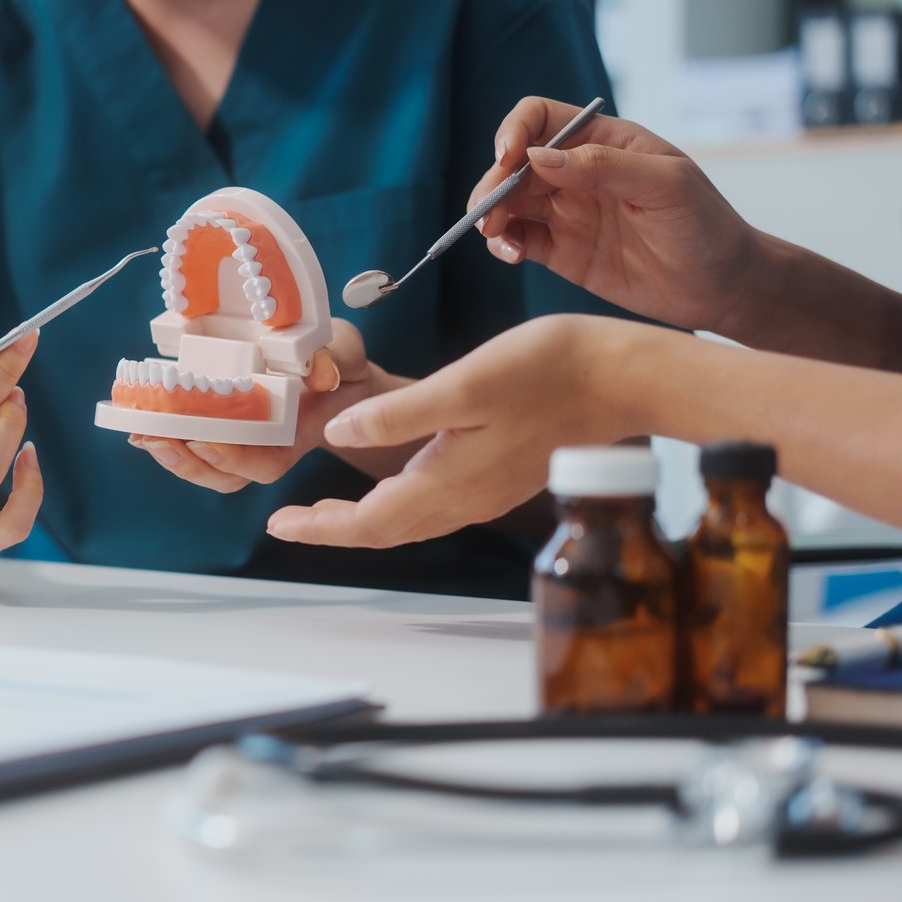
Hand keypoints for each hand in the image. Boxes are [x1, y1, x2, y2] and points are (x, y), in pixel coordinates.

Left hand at [130, 320, 378, 491]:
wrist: (334, 368)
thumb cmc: (339, 362)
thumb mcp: (345, 352)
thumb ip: (336, 360)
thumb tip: (321, 372)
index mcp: (297, 434)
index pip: (265, 464)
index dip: (234, 459)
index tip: (204, 442)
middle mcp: (267, 445)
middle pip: (225, 475)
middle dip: (187, 463)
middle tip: (155, 438)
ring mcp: (244, 440)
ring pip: (205, 466)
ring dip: (170, 454)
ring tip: (141, 433)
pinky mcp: (223, 425)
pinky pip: (193, 442)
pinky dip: (167, 436)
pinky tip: (140, 422)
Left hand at [266, 315, 643, 547]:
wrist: (625, 380)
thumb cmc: (550, 371)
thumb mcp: (465, 385)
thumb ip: (398, 416)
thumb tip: (338, 436)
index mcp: (447, 482)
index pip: (368, 523)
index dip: (318, 528)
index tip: (276, 525)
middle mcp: (464, 499)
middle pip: (385, 530)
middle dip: (334, 528)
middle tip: (290, 521)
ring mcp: (486, 491)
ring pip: (410, 521)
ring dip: (365, 518)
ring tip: (326, 509)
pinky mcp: (502, 476)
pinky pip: (436, 505)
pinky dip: (398, 503)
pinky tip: (391, 479)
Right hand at [475, 97, 765, 336]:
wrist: (723, 287)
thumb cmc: (706, 225)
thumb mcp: (666, 185)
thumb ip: (603, 166)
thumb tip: (537, 157)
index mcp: (603, 141)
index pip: (541, 119)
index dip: (515, 131)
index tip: (507, 159)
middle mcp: (577, 172)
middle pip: (514, 164)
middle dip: (493, 182)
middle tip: (488, 211)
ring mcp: (567, 212)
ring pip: (507, 203)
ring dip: (490, 214)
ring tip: (495, 235)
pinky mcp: (562, 252)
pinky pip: (518, 240)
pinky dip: (503, 244)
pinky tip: (512, 254)